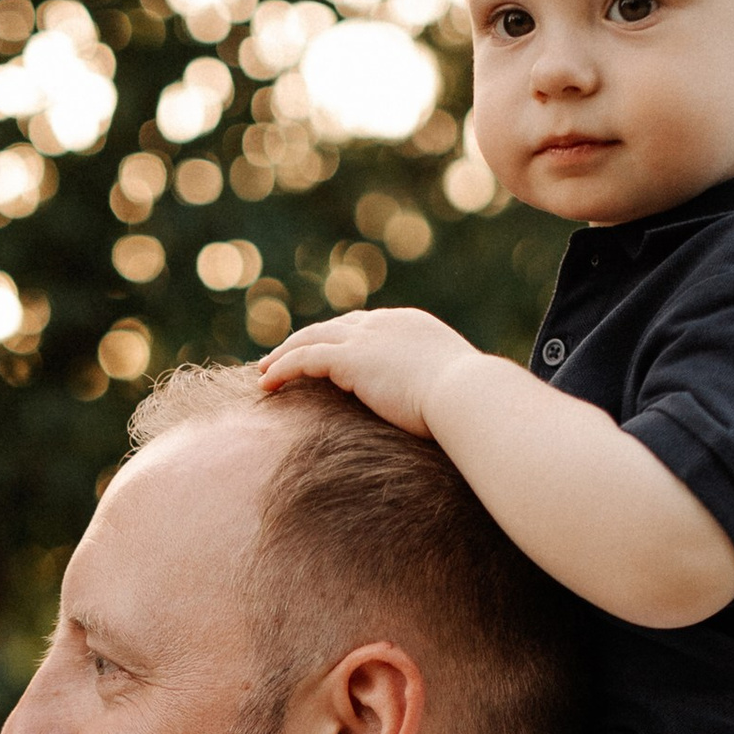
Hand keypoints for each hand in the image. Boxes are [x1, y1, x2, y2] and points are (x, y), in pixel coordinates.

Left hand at [257, 307, 480, 440]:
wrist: (466, 395)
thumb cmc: (470, 403)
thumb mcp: (456, 390)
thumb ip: (439, 390)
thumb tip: (445, 411)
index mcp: (411, 325)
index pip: (366, 325)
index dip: (341, 338)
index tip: (325, 353)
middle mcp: (385, 323)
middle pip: (334, 326)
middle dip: (307, 339)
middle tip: (284, 356)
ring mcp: (366, 338)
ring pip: (310, 338)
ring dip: (284, 353)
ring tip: (264, 370)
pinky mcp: (349, 358)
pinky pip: (303, 359)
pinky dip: (281, 368)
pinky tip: (265, 383)